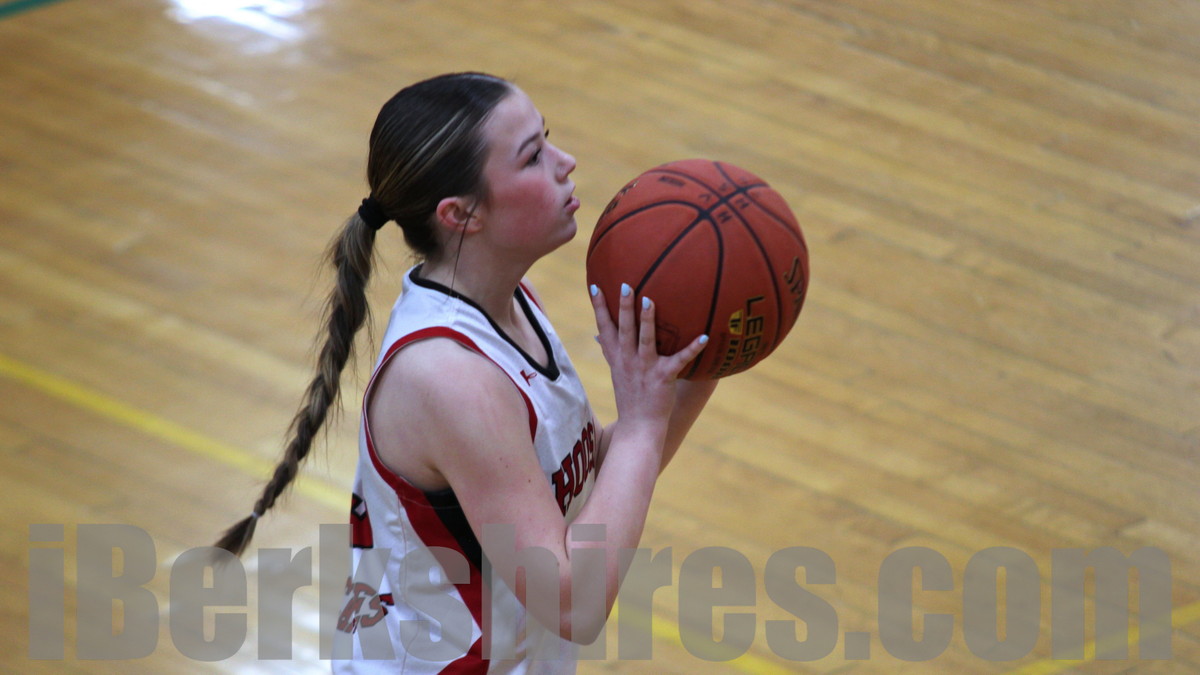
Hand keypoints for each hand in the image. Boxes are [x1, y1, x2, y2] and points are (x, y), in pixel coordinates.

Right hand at [590, 283, 708, 428]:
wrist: (639, 426)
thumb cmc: (630, 396)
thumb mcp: (616, 370)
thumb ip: (609, 350)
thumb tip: (597, 334)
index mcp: (617, 357)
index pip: (604, 327)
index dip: (599, 307)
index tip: (595, 286)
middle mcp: (628, 360)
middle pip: (624, 329)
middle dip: (624, 307)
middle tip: (625, 285)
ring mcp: (645, 369)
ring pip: (645, 341)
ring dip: (647, 321)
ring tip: (650, 301)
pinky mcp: (663, 377)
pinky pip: (680, 360)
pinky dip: (693, 348)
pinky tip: (705, 337)